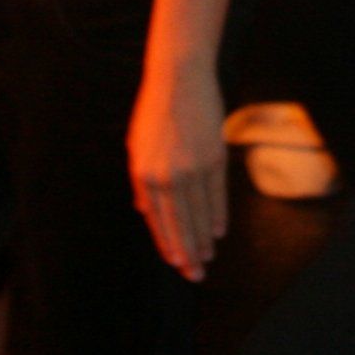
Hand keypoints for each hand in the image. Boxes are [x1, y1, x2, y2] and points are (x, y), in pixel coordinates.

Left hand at [126, 56, 229, 279]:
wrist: (178, 79)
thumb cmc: (154, 112)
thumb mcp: (136, 146)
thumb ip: (140, 181)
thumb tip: (143, 210)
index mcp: (144, 175)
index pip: (156, 219)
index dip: (167, 243)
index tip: (175, 262)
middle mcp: (167, 176)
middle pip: (179, 223)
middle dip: (187, 253)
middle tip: (195, 275)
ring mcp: (191, 168)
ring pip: (198, 214)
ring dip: (203, 239)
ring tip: (208, 258)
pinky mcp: (213, 158)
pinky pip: (216, 195)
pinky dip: (217, 214)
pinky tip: (218, 231)